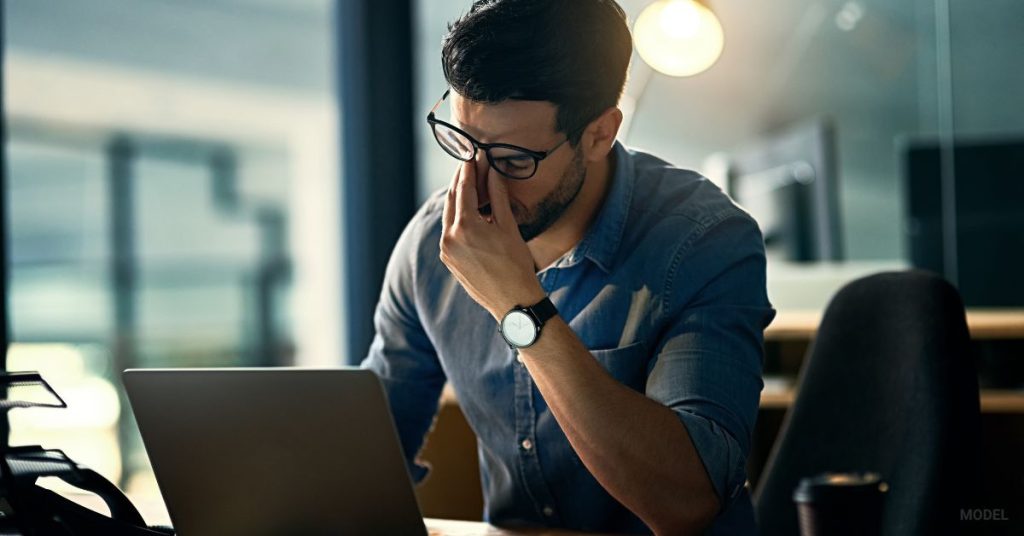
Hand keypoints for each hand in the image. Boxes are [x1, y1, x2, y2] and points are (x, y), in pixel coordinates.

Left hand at [439, 159, 545, 319]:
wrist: (513, 301)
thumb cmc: (516, 265)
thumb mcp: (509, 226)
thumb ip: (498, 196)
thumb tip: (492, 171)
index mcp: (465, 226)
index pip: (464, 188)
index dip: (469, 169)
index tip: (473, 155)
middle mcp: (449, 237)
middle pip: (452, 199)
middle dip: (460, 181)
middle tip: (469, 165)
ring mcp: (446, 250)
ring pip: (449, 215)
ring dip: (458, 199)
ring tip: (470, 185)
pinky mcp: (448, 260)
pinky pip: (449, 232)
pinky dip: (457, 218)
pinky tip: (469, 212)